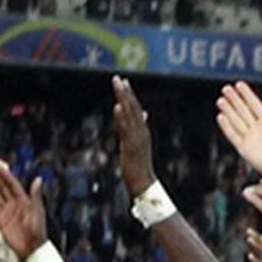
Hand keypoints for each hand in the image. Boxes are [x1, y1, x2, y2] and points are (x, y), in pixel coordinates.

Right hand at [0, 157, 46, 261]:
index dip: (3, 174)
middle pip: (1, 186)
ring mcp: (6, 211)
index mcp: (23, 199)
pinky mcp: (0, 220)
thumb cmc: (38, 230)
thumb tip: (38, 179)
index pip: (11, 183)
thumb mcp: (37, 211)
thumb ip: (35, 195)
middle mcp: (14, 203)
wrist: (31, 249)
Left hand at [112, 76, 155, 198]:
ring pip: (130, 114)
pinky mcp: (131, 146)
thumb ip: (137, 128)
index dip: (129, 95)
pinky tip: (118, 107)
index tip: (123, 82)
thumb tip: (143, 113)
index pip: (135, 109)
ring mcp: (137, 138)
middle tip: (118, 78)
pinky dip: (122, 117)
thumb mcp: (137, 144)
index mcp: (142, 131)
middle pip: (133, 107)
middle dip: (125, 92)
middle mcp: (141, 132)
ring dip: (124, 99)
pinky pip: (126, 129)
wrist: (143, 183)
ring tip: (118, 85)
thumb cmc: (138, 166)